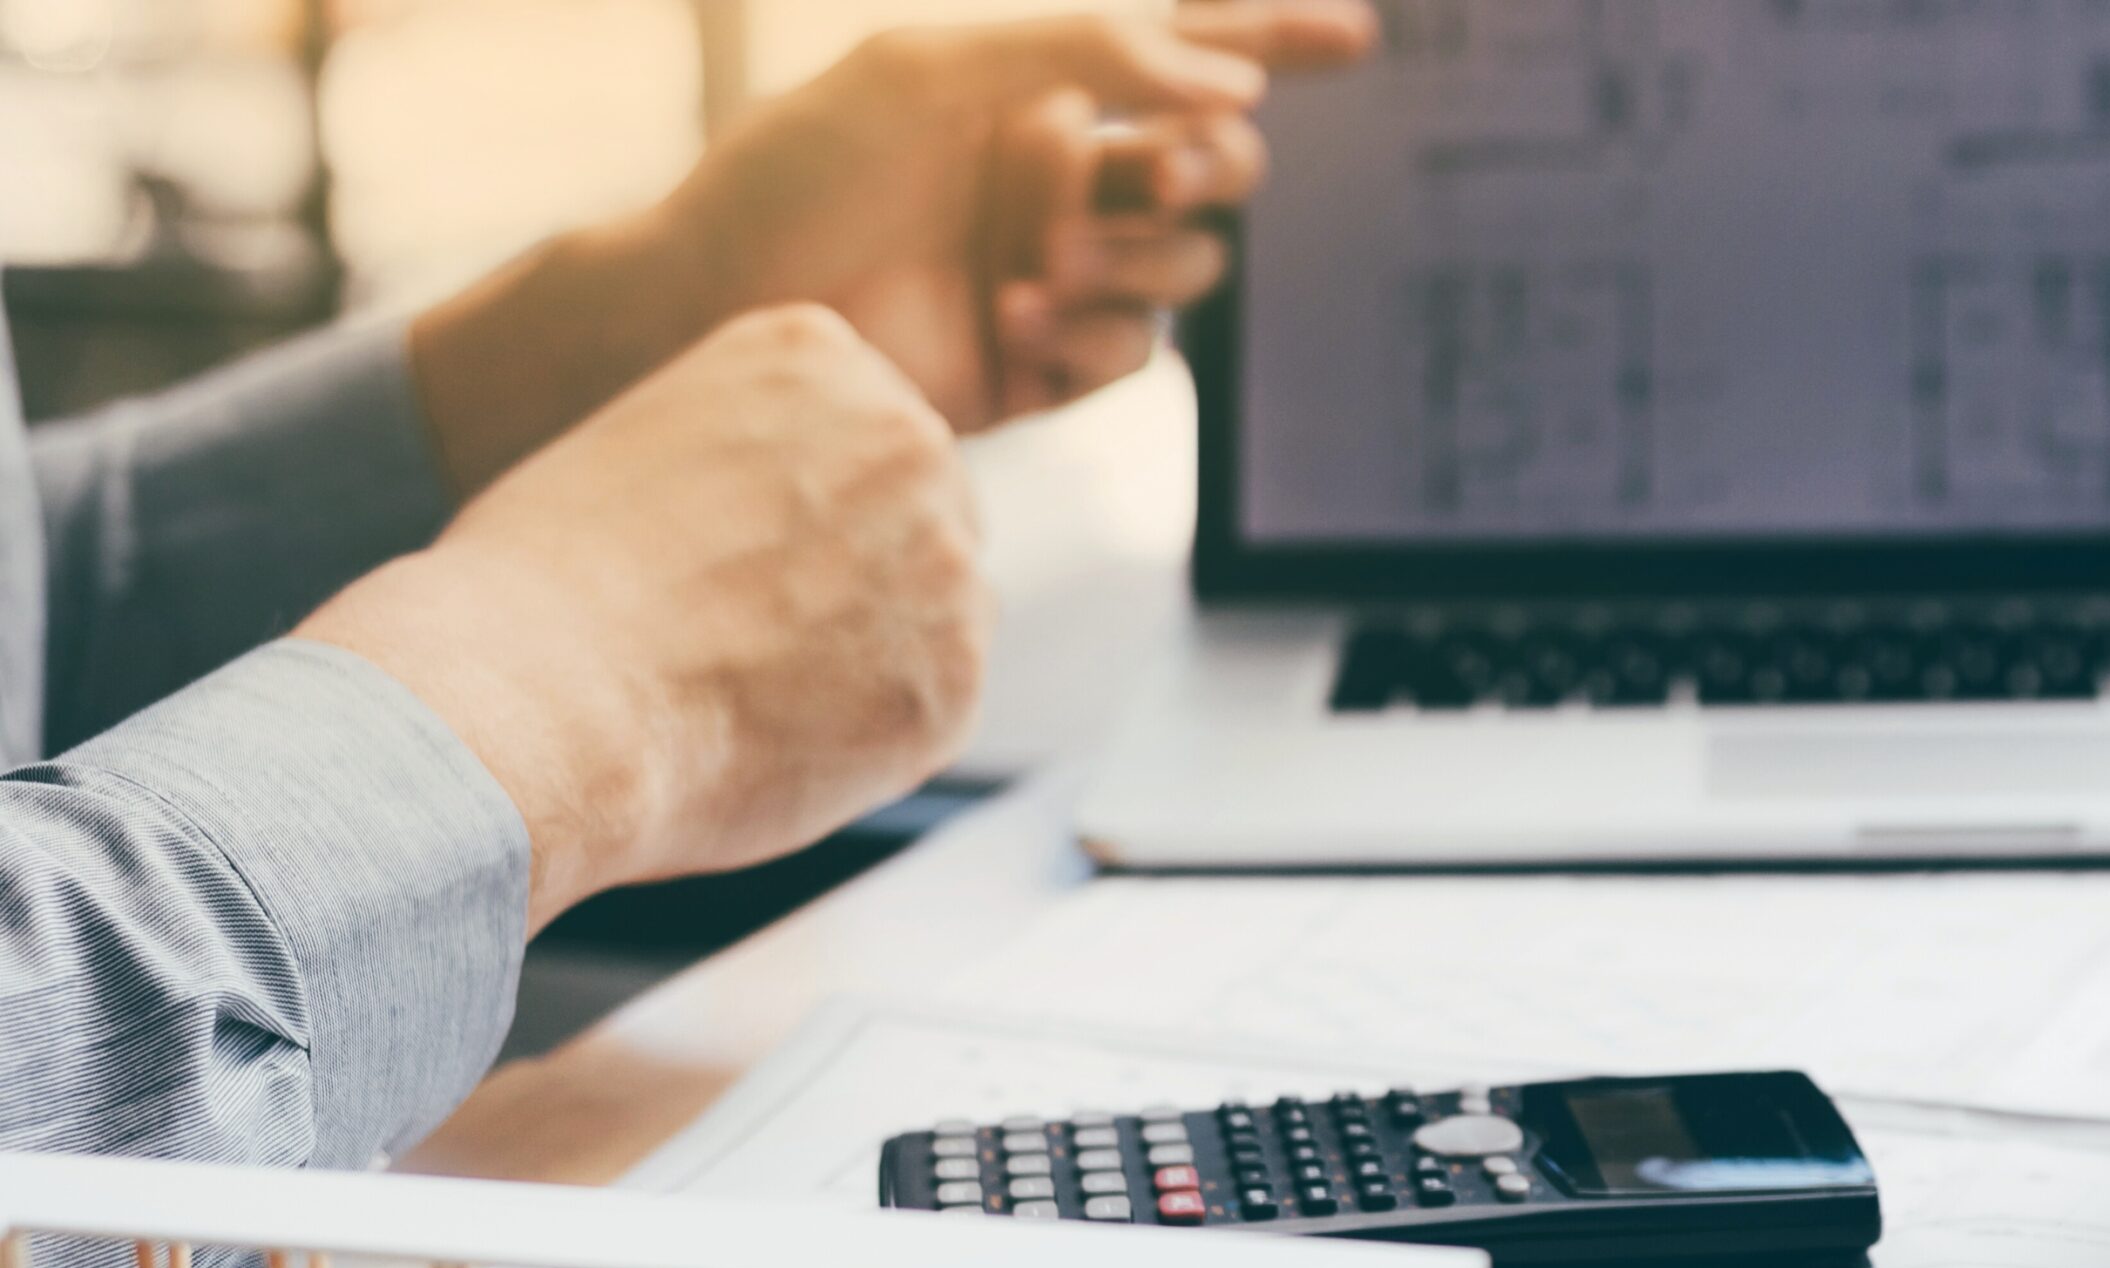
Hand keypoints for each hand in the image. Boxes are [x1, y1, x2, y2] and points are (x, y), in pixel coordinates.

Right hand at [303, 306, 989, 931]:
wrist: (541, 698)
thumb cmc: (544, 586)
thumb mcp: (644, 445)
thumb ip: (753, 458)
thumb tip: (800, 521)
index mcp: (818, 355)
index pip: (865, 436)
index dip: (806, 517)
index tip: (740, 560)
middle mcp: (908, 436)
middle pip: (924, 515)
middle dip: (863, 576)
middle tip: (758, 636)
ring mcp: (947, 560)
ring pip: (940, 614)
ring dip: (877, 654)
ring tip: (758, 689)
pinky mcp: (955, 676)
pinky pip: (936, 707)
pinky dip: (878, 734)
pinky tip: (786, 736)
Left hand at [409, 3, 1377, 494]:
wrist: (725, 313)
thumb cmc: (802, 170)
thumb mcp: (935, 65)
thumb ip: (1089, 47)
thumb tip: (1229, 91)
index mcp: (1043, 84)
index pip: (1188, 50)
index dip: (1277, 40)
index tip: (1360, 35)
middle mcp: (1066, 176)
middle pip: (1221, 164)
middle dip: (1205, 163)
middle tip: (1150, 164)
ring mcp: (1064, 273)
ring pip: (1189, 263)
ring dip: (1133, 255)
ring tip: (1037, 263)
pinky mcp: (1048, 366)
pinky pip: (1138, 350)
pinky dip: (1095, 332)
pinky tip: (1017, 322)